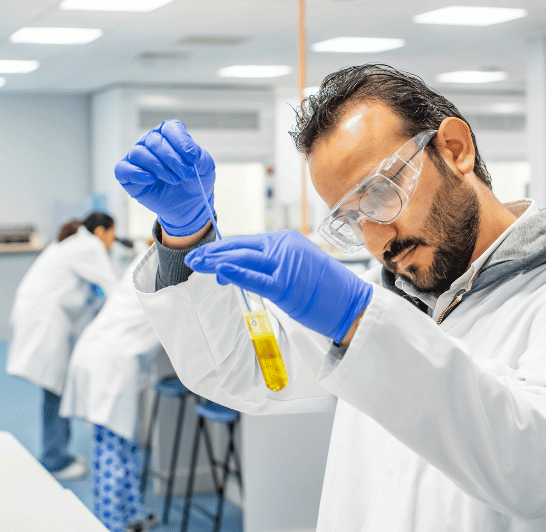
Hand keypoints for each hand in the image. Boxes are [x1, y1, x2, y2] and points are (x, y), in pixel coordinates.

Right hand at [114, 120, 215, 236]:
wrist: (189, 205)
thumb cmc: (195, 181)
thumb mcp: (205, 167)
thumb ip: (199, 157)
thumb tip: (189, 154)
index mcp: (169, 135)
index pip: (169, 128)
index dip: (181, 141)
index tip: (192, 157)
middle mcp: (150, 142)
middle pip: (154, 140)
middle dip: (172, 159)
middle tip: (186, 174)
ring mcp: (137, 158)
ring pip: (139, 153)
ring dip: (159, 167)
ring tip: (174, 179)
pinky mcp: (127, 174)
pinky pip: (123, 168)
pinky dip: (137, 173)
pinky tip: (152, 179)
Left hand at [184, 230, 372, 343]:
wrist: (352, 304)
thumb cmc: (326, 292)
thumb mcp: (298, 269)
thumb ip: (271, 268)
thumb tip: (239, 273)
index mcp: (287, 241)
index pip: (248, 244)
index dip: (224, 250)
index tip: (207, 256)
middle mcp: (284, 247)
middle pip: (241, 247)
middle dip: (213, 253)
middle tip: (193, 258)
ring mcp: (285, 264)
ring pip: (242, 259)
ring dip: (215, 261)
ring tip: (196, 264)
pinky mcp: (285, 284)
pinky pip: (253, 278)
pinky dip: (234, 273)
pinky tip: (218, 270)